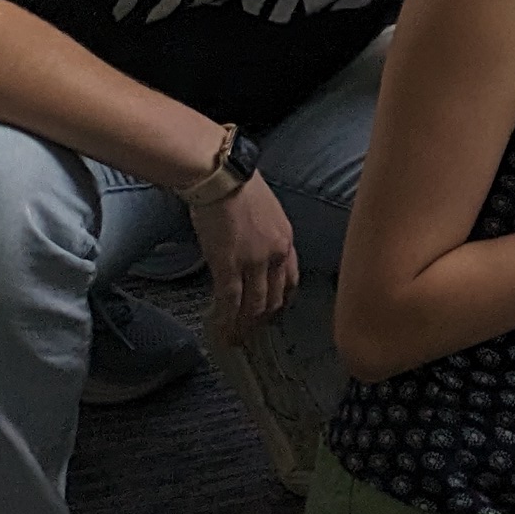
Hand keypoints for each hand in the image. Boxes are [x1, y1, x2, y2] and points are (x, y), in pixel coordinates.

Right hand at [187, 174, 297, 347]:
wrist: (222, 176)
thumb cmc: (239, 186)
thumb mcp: (267, 211)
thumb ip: (266, 235)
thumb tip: (254, 249)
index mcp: (286, 239)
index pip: (292, 278)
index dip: (284, 299)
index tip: (276, 310)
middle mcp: (276, 254)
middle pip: (274, 297)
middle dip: (264, 317)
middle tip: (253, 330)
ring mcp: (254, 262)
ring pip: (254, 304)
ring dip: (246, 324)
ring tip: (237, 337)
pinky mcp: (228, 266)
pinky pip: (231, 300)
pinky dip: (228, 319)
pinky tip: (223, 330)